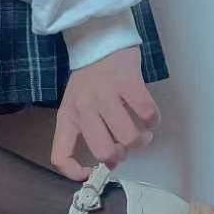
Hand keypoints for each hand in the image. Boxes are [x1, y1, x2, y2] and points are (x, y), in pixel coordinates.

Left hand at [51, 46, 161, 180]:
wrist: (100, 41)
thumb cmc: (90, 79)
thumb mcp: (77, 105)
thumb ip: (88, 132)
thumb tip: (111, 162)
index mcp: (67, 116)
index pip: (60, 155)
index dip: (74, 172)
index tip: (91, 173)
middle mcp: (83, 108)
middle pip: (103, 151)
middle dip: (121, 155)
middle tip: (126, 145)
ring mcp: (105, 94)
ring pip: (128, 137)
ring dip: (141, 140)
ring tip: (142, 132)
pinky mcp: (128, 82)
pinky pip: (147, 114)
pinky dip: (153, 121)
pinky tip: (149, 117)